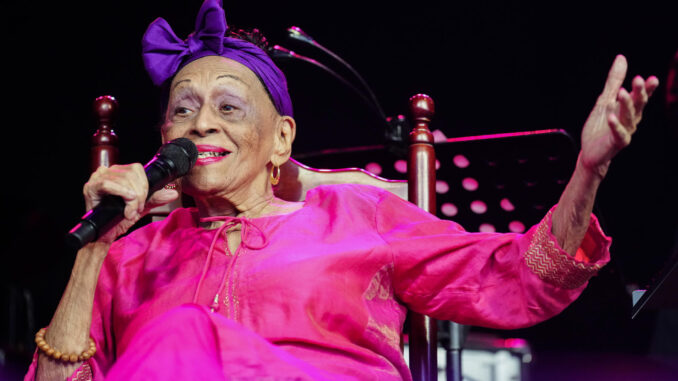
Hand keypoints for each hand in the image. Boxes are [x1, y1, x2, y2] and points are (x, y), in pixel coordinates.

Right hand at [83, 164, 179, 242]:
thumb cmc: (120, 219)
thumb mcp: (142, 206)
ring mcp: (97, 178)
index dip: (144, 185)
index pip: (137, 169)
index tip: (143, 202)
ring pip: (123, 179)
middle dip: (139, 194)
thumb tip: (173, 193)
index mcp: (119, 172)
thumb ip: (156, 198)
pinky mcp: (90, 187)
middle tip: (136, 209)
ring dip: (131, 198)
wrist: (106, 235)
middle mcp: (107, 171)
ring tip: (129, 211)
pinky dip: (121, 193)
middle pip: (131, 174)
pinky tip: (125, 203)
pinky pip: (108, 184)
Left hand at [579, 54, 658, 177]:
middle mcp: (631, 120)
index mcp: (630, 109)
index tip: (651, 79)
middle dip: (639, 93)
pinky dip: (615, 124)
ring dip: (626, 105)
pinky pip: (618, 133)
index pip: (641, 96)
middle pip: (638, 105)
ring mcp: (626, 131)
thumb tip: (621, 58)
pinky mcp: (617, 142)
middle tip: (638, 80)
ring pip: (629, 117)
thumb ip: (614, 81)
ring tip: (622, 92)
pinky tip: (611, 116)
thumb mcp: (605, 100)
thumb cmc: (600, 126)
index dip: (647, 89)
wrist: (591, 152)